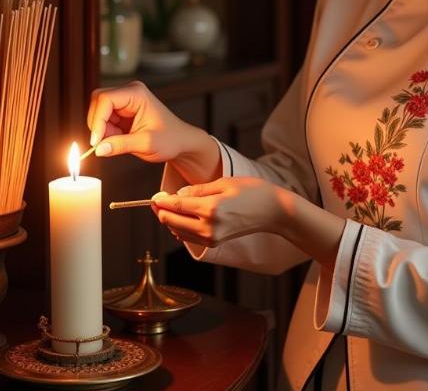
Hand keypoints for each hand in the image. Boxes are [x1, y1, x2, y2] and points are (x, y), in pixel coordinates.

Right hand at [87, 81, 191, 161]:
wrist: (179, 142)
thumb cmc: (170, 139)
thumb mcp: (146, 144)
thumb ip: (121, 145)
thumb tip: (98, 149)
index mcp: (137, 93)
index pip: (105, 99)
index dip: (97, 119)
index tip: (97, 141)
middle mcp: (129, 92)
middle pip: (98, 101)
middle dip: (98, 123)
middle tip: (104, 142)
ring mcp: (125, 100)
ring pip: (98, 111)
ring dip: (103, 129)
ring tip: (121, 140)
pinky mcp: (121, 111)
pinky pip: (103, 119)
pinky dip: (106, 131)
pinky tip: (121, 138)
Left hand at [150, 177, 285, 246]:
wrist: (273, 211)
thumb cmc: (252, 192)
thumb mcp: (224, 183)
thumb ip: (198, 190)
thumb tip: (177, 195)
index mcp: (210, 209)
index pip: (176, 207)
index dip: (161, 202)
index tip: (153, 197)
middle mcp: (208, 227)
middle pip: (173, 222)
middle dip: (161, 212)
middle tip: (155, 202)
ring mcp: (212, 238)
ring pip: (179, 231)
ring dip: (170, 221)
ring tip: (166, 208)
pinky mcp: (215, 243)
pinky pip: (190, 237)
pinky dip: (181, 228)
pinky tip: (181, 218)